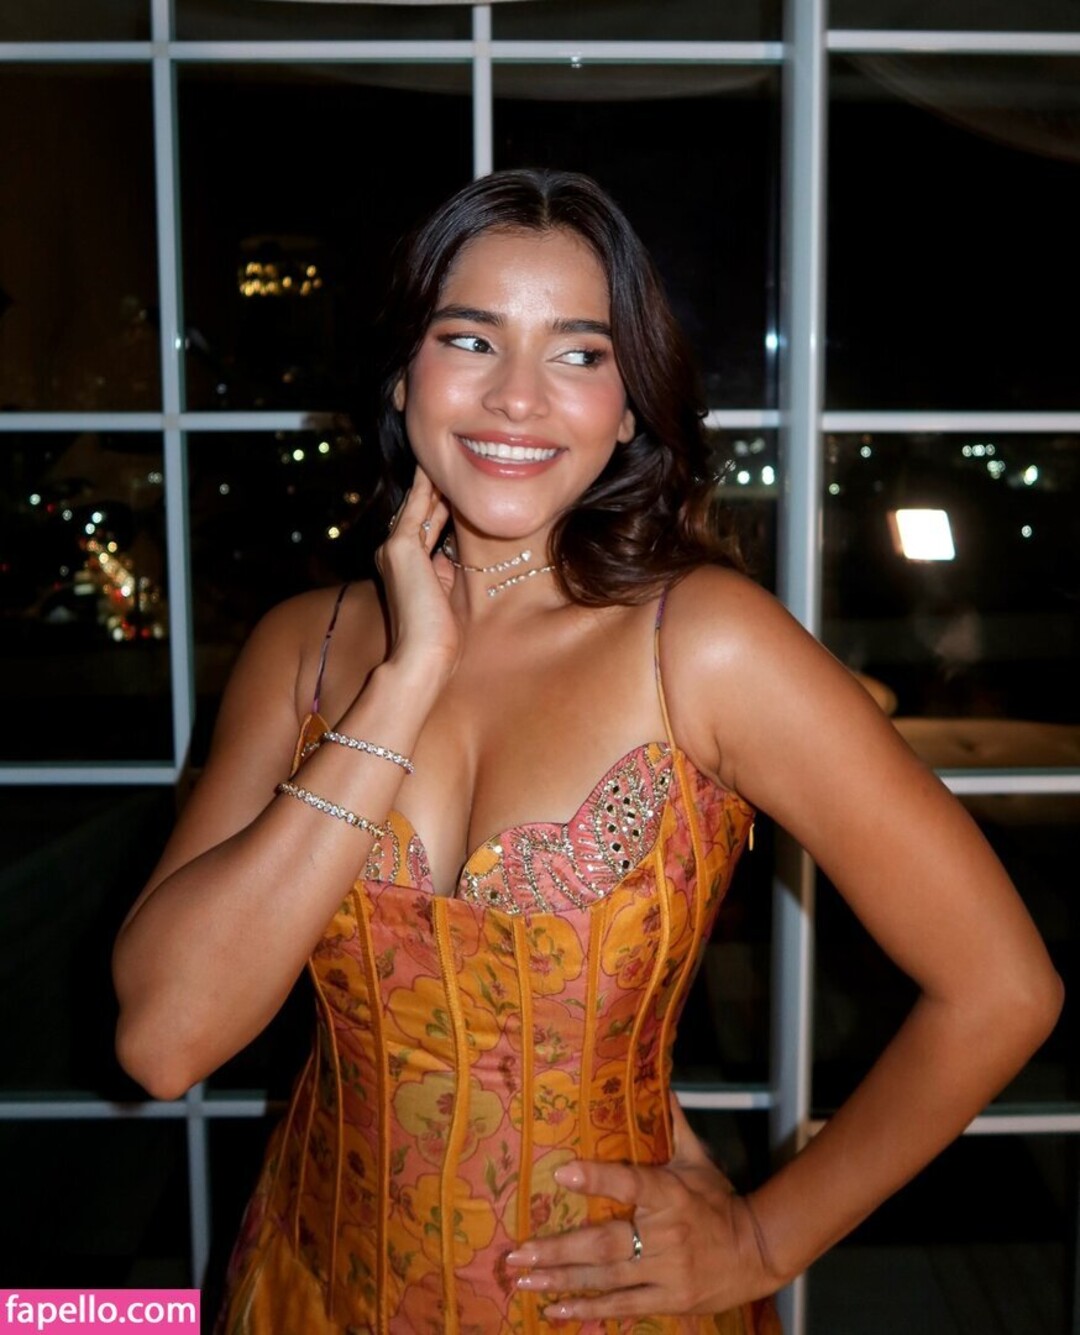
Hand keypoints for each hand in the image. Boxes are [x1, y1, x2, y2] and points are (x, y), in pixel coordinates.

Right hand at [375, 465, 457, 679]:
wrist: (423, 656)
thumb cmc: (438, 637)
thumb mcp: (444, 595)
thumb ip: (443, 572)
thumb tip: (449, 554)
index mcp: (405, 567)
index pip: (424, 527)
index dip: (437, 505)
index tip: (452, 485)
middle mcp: (393, 553)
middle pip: (419, 511)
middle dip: (433, 487)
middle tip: (446, 458)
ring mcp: (395, 549)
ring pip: (418, 506)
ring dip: (431, 481)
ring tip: (441, 453)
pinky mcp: (402, 548)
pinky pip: (418, 508)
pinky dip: (426, 487)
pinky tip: (434, 467)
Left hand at [505, 1097, 779, 1321]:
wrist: (757, 1252)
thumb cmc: (719, 1201)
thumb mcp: (699, 1160)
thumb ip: (675, 1125)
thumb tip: (661, 1083)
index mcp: (671, 1195)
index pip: (632, 1183)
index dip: (598, 1178)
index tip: (562, 1172)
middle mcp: (665, 1235)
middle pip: (606, 1244)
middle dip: (560, 1249)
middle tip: (519, 1252)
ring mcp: (667, 1272)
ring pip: (606, 1278)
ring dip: (562, 1280)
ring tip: (525, 1279)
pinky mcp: (669, 1300)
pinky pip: (623, 1306)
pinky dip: (589, 1311)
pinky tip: (557, 1312)